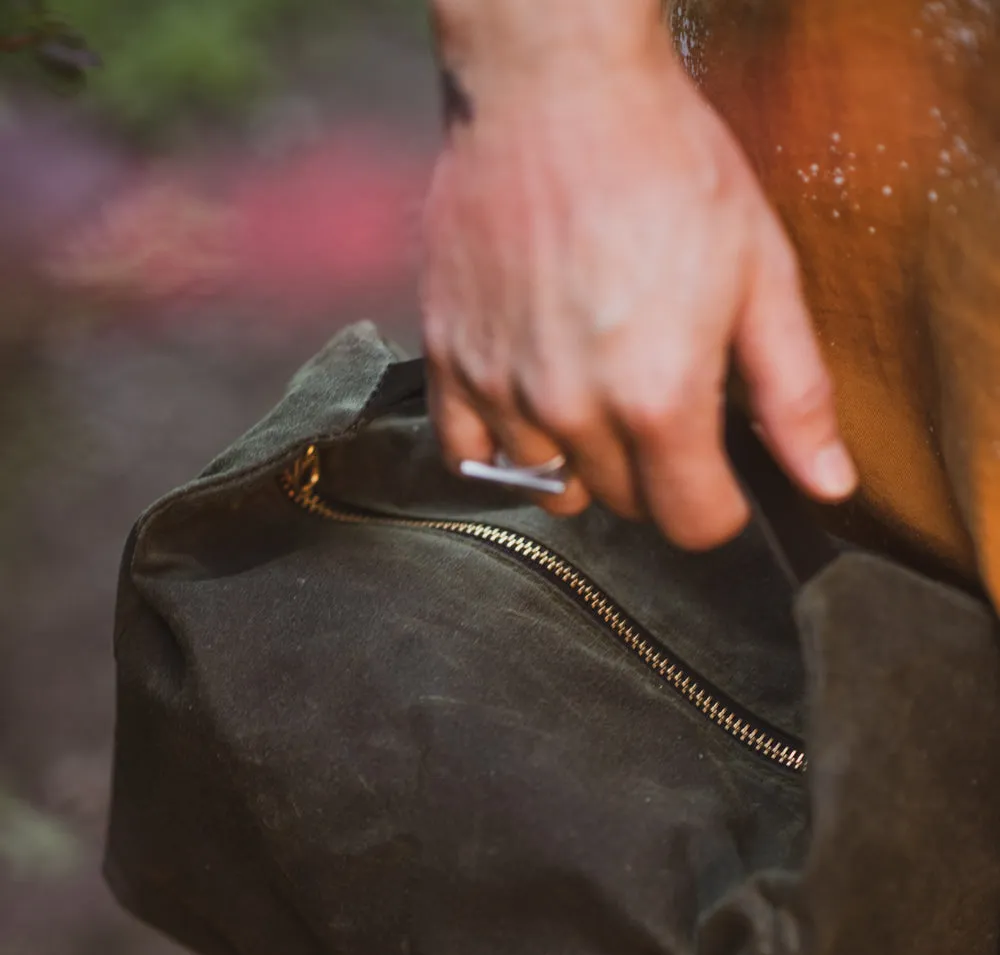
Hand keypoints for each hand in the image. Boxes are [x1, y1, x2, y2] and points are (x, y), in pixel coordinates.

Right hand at [421, 36, 856, 547]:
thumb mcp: (760, 273)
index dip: (719, 507)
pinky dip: (503, 445)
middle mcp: (574, 408)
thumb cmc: (663, 161)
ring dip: (582, 456)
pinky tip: (532, 401)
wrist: (554, 86)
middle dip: (655, 470)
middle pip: (624, 504)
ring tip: (597, 385)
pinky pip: (468, 454)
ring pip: (551, 484)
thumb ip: (793, 392)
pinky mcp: (450, 358)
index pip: (692, 523)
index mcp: (659, 397)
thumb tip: (827, 483)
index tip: (719, 476)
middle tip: (662, 395)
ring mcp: (502, 387)